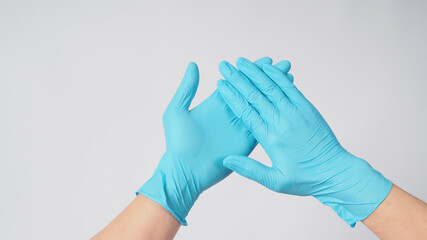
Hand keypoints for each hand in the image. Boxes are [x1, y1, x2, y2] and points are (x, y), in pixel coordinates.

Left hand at [138, 58, 290, 224]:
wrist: (184, 172)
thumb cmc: (177, 143)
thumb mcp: (177, 111)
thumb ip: (187, 88)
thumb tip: (193, 64)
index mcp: (216, 103)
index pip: (237, 82)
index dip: (252, 71)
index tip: (267, 59)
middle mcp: (230, 113)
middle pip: (252, 91)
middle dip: (268, 78)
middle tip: (284, 65)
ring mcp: (239, 127)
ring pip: (260, 106)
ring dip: (274, 93)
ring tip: (290, 78)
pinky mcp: (246, 142)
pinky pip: (261, 125)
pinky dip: (272, 114)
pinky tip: (286, 102)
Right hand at [217, 57, 391, 225]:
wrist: (334, 172)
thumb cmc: (304, 179)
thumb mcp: (275, 181)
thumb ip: (250, 170)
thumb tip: (226, 159)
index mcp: (270, 138)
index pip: (246, 112)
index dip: (232, 96)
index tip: (220, 84)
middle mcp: (281, 122)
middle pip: (255, 95)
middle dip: (238, 78)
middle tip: (224, 65)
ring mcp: (295, 112)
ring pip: (271, 87)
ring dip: (255, 72)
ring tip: (241, 61)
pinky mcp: (307, 108)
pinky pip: (289, 87)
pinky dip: (277, 75)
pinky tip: (266, 66)